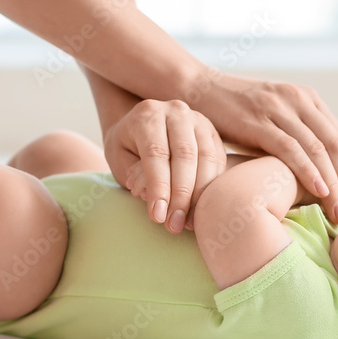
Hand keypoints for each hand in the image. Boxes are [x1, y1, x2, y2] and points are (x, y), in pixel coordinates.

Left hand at [103, 99, 225, 232]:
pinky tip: (202, 210)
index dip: (158, 187)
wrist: (143, 125)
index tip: (157, 217)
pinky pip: (218, 161)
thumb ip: (135, 175)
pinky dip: (212, 188)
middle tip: (174, 226)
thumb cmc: (127, 147)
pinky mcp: (213, 134)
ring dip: (200, 195)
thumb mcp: (119, 159)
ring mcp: (199, 120)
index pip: (156, 153)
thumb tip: (157, 199)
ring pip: (207, 158)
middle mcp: (176, 112)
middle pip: (185, 155)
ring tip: (188, 223)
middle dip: (181, 195)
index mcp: (147, 115)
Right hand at [185, 72, 337, 223]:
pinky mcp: (259, 120)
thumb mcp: (270, 120)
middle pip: (337, 146)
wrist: (195, 89)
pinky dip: (309, 171)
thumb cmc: (231, 114)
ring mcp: (279, 108)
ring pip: (319, 150)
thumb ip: (292, 138)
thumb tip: (314, 177)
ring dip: (334, 184)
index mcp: (307, 99)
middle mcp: (298, 100)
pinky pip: (292, 149)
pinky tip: (319, 192)